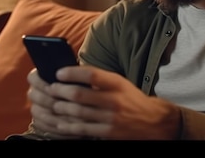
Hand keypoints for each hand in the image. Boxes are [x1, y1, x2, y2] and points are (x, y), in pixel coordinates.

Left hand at [28, 65, 180, 139]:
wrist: (154, 122)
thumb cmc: (131, 99)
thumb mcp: (120, 83)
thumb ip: (99, 79)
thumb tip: (71, 74)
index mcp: (116, 83)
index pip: (91, 74)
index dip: (72, 72)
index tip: (58, 72)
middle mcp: (114, 100)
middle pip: (80, 95)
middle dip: (60, 92)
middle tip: (50, 89)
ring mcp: (111, 118)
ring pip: (78, 112)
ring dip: (61, 108)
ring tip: (54, 104)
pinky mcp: (108, 132)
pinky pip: (83, 129)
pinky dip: (68, 126)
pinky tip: (60, 123)